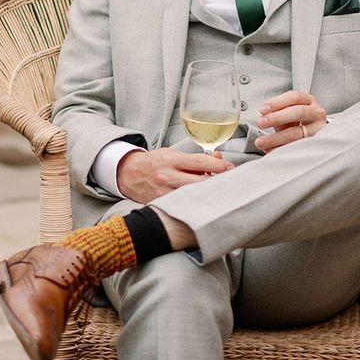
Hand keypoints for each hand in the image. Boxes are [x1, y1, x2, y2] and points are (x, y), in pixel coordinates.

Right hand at [117, 148, 233, 203]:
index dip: (220, 166)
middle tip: (228, 182)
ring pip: (194, 196)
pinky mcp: (162, 205)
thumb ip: (195, 158)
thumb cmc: (155, 162)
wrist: (129, 174)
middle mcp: (167, 177)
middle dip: (218, 182)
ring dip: (208, 194)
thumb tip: (218, 160)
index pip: (201, 163)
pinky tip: (203, 203)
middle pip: (201, 182)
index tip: (230, 168)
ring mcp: (164, 193)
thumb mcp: (173, 153)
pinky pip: (184, 206)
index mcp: (171, 160)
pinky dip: (195, 204)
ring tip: (217, 192)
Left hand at [254, 90, 327, 153]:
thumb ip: (277, 111)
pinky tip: (269, 150)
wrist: (312, 131)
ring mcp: (318, 129)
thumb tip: (263, 118)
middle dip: (277, 118)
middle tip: (260, 123)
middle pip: (299, 112)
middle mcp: (316, 113)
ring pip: (297, 133)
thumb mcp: (288, 111)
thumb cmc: (296, 119)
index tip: (262, 110)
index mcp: (308, 100)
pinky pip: (296, 148)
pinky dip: (280, 149)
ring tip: (260, 142)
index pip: (294, 97)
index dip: (277, 102)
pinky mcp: (315, 144)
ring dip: (276, 138)